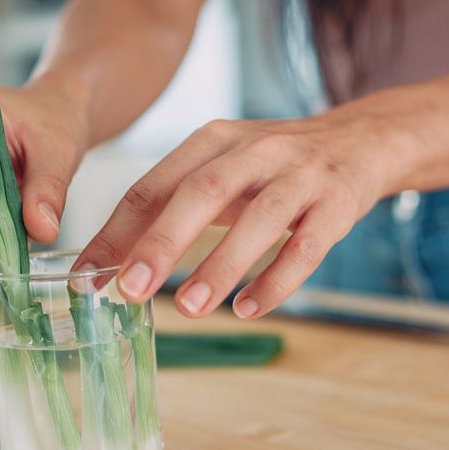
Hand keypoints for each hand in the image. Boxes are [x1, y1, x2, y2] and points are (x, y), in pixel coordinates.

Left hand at [75, 108, 408, 317]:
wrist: (362, 141)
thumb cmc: (275, 167)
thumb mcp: (221, 171)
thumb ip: (171, 209)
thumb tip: (109, 264)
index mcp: (214, 140)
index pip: (154, 185)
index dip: (117, 231)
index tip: (86, 275)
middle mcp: (255, 150)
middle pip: (203, 194)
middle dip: (162, 243)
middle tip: (129, 289)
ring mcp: (301, 175)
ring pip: (259, 220)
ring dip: (220, 265)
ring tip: (188, 308)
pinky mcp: (338, 203)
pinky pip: (307, 246)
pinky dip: (277, 280)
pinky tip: (249, 308)